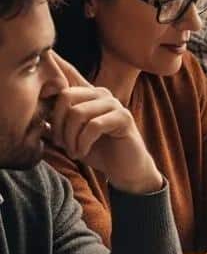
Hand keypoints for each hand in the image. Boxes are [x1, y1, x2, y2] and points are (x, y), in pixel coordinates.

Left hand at [48, 54, 161, 194]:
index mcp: (88, 94)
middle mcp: (101, 94)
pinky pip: (94, 126)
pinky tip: (82, 153)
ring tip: (72, 151)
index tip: (47, 126)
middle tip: (60, 144)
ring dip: (70, 137)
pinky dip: (83, 142)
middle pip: (66, 96)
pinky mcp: (124, 117)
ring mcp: (114, 104)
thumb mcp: (70, 137)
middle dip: (58, 124)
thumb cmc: (98, 151)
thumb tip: (32, 117)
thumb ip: (54, 125)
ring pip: (78, 112)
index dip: (50, 100)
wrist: (126, 168)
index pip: (62, 85)